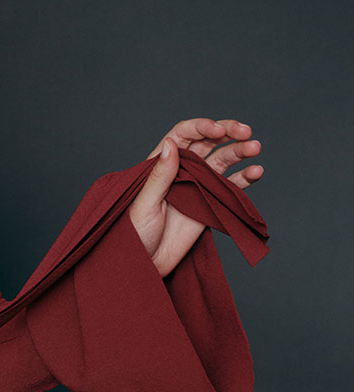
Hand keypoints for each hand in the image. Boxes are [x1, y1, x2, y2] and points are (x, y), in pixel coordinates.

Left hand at [128, 119, 262, 277]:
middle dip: (228, 132)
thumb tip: (171, 144)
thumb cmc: (134, 234)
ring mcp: (198, 185)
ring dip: (240, 152)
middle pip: (208, 142)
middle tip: (246, 131)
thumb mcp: (144, 204)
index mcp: (161, 164)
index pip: (183, 134)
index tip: (217, 130)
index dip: (201, 127)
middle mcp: (182, 169)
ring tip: (255, 148)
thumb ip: (160, 176)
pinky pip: (231, 185)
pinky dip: (245, 178)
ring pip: (223, 160)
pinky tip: (256, 172)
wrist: (146, 264)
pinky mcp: (210, 203)